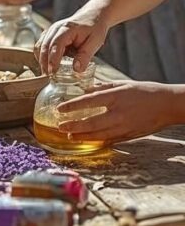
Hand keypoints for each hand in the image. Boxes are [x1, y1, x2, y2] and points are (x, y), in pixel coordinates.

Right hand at [34, 11, 109, 74]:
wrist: (92, 16)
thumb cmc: (94, 28)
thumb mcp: (95, 42)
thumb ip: (85, 55)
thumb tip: (77, 69)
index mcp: (67, 29)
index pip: (56, 45)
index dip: (53, 59)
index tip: (53, 72)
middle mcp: (55, 28)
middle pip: (44, 46)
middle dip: (44, 62)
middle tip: (48, 77)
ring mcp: (50, 30)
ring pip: (40, 46)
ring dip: (41, 60)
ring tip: (47, 73)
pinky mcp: (49, 34)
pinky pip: (41, 45)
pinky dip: (41, 55)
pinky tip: (47, 64)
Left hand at [56, 81, 183, 142]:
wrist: (167, 105)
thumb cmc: (145, 92)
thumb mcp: (122, 84)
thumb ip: (102, 88)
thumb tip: (85, 91)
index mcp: (115, 97)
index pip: (88, 101)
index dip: (72, 106)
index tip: (59, 109)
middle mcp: (119, 113)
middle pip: (91, 122)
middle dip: (73, 126)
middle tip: (60, 126)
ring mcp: (125, 126)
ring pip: (99, 135)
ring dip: (82, 136)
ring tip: (70, 136)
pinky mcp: (130, 135)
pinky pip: (110, 140)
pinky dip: (97, 141)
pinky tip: (87, 140)